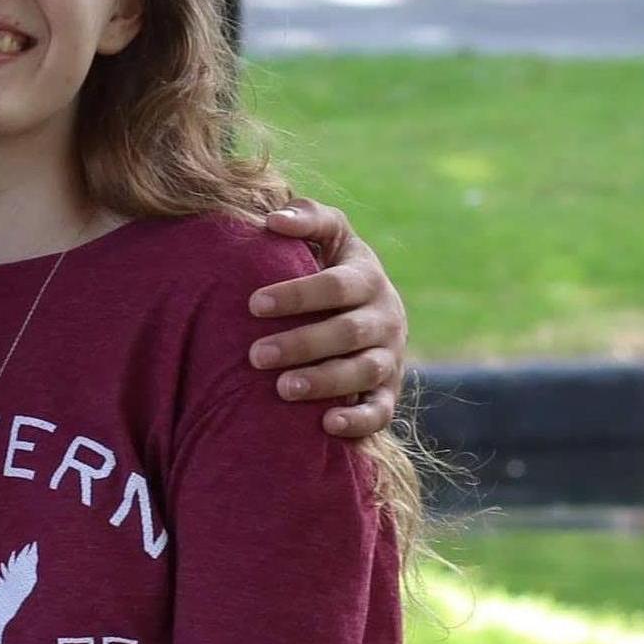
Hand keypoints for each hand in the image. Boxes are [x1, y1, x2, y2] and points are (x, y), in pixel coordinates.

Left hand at [248, 197, 409, 438]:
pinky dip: (359, 421)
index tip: (254, 304)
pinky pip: (381, 411)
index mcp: (367, 277)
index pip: (335, 286)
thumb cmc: (332, 267)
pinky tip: (327, 425)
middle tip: (255, 355)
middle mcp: (385, 317)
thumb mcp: (330, 236)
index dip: (296, 294)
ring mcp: (390, 357)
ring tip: (282, 388)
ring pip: (364, 371)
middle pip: (347, 332)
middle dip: (301, 343)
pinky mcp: (389, 392)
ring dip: (324, 381)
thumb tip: (273, 220)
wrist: (369, 310)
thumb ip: (307, 218)